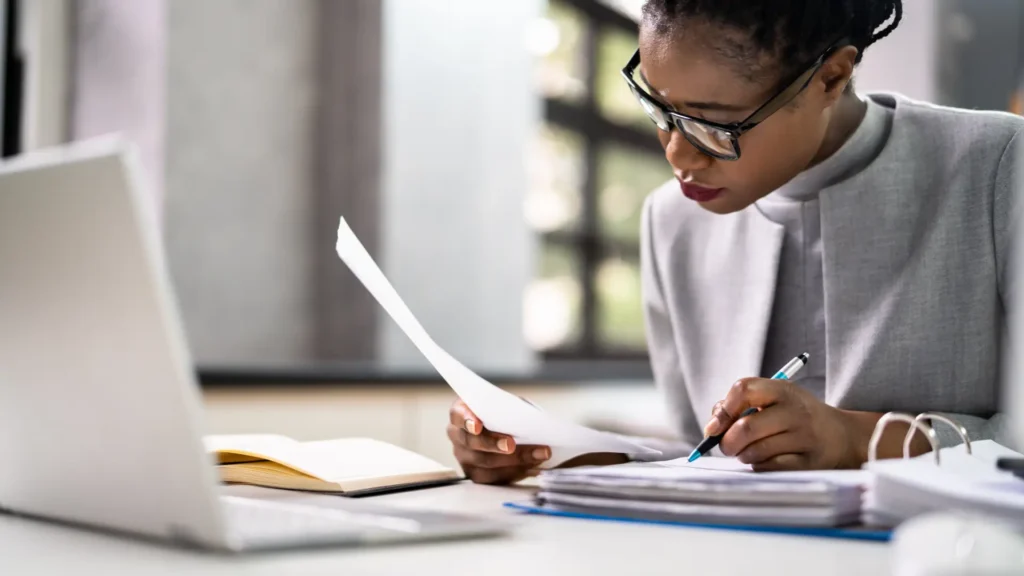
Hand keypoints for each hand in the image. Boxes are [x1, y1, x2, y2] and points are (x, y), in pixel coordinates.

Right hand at [447, 398, 551, 483]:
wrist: (505, 428)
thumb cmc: (502, 413)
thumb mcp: (504, 404)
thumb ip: (509, 409)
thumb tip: (527, 420)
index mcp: (460, 412)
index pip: (458, 415)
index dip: (467, 421)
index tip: (478, 426)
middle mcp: (457, 435)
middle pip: (471, 442)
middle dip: (493, 444)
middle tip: (512, 445)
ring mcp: (464, 457)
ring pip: (484, 463)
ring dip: (514, 460)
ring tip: (537, 455)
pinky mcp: (476, 474)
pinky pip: (493, 478)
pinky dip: (515, 472)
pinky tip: (532, 466)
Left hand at [704, 378, 859, 470]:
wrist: (840, 435)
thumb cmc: (794, 416)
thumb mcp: (773, 399)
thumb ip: (741, 405)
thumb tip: (712, 427)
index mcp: (782, 389)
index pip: (743, 390)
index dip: (723, 410)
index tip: (714, 427)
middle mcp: (795, 411)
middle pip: (746, 428)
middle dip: (727, 442)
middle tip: (726, 446)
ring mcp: (805, 437)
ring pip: (755, 451)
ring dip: (743, 455)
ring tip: (748, 452)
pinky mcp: (809, 462)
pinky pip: (770, 467)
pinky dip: (759, 466)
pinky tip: (765, 460)